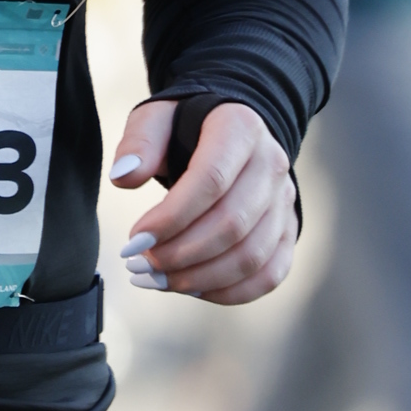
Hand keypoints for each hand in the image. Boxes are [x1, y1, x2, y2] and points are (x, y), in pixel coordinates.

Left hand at [107, 98, 295, 304]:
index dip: (170, 218)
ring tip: (156, 279)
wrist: (230, 131)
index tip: (133, 241)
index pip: (211, 181)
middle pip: (232, 224)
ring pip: (251, 256)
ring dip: (199, 278)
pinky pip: (269, 273)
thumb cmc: (185, 127)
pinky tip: (190, 289)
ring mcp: (285, 200)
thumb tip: (123, 178)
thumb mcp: (156, 118)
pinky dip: (229, 291)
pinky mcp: (287, 229)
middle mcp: (272, 165)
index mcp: (241, 129)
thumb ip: (139, 141)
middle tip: (138, 264)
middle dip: (179, 254)